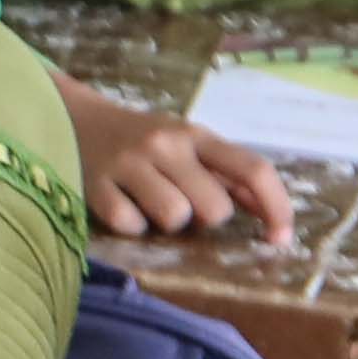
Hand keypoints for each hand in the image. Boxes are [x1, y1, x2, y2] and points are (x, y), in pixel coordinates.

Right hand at [67, 92, 291, 244]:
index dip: (276, 207)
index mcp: (196, 135)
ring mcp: (129, 163)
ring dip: (167, 223)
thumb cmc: (144, 142)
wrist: (76, 120)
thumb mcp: (189, 146)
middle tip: (185, 204)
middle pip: (214, 208)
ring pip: (174, 218)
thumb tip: (274, 215)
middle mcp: (165, 144)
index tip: (281, 238)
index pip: (252, 169)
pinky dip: (131, 226)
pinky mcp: (96, 184)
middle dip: (206, 219)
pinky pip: (130, 225)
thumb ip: (228, 176)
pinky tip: (124, 205)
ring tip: (151, 204)